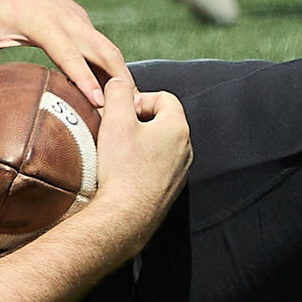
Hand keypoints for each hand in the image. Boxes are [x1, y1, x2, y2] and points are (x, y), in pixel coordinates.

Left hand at [0, 0, 126, 112]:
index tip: (100, 103)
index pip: (70, 54)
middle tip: (131, 116)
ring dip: (122, 77)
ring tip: (133, 111)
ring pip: (110, 50)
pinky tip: (117, 94)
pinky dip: (114, 69)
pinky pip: (104, 47)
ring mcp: (78, 20)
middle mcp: (68, 20)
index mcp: (45, 22)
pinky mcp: (81, 22)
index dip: (84, 78)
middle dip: (120, 81)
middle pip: (105, 52)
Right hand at [87, 74, 189, 233]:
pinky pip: (159, 167)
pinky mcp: (171, 190)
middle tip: (116, 132)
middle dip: (139, 122)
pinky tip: (125, 174)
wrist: (125, 218)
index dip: (139, 100)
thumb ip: (118, 92)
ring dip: (141, 144)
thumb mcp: (115, 120)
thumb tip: (120, 82)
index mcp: (178, 128)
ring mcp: (180, 172)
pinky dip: (143, 165)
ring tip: (118, 154)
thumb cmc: (121, 168)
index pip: (164, 97)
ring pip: (161, 145)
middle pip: (163, 121)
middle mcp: (186, 149)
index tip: (121, 115)